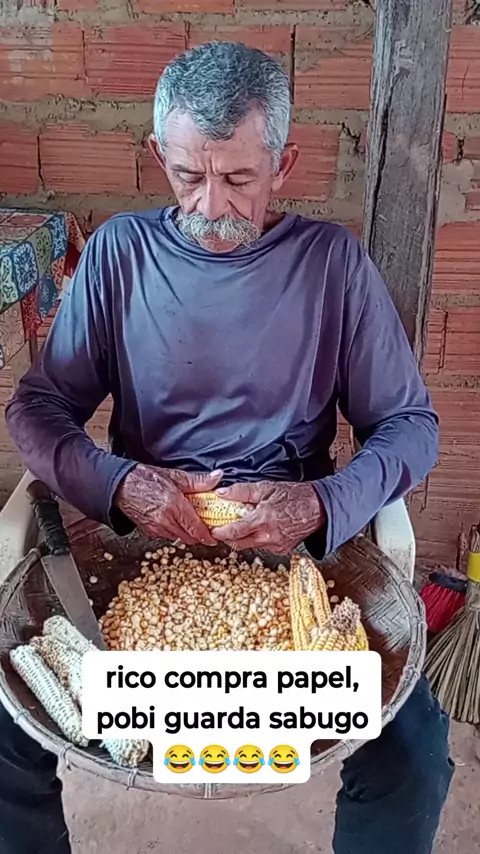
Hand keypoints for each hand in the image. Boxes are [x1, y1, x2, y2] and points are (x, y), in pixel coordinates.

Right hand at [113, 463, 222, 545]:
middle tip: (205, 526)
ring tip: (190, 521)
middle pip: (190, 538)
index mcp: (174, 507)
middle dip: (199, 535)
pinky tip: (175, 520)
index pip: (196, 529)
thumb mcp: (175, 476)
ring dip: (186, 533)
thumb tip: (217, 478)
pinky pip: (167, 536)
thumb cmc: (146, 479)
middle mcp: (165, 521)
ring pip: (179, 538)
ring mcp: (156, 529)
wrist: (121, 485)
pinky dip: (174, 531)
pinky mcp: (149, 532)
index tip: (215, 537)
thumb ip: (198, 481)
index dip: (208, 536)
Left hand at [210, 481, 324, 552]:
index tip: (211, 530)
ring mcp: (276, 545)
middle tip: (223, 528)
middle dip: (228, 537)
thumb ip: (242, 491)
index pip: (234, 532)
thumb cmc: (293, 496)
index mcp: (262, 519)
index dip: (219, 533)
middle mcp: (268, 536)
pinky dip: (257, 539)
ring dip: (243, 538)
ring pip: (250, 546)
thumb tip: (221, 492)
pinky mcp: (282, 550)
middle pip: (238, 544)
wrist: (318, 508)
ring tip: (243, 525)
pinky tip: (261, 529)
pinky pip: (263, 546)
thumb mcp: (266, 487)